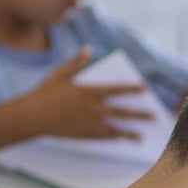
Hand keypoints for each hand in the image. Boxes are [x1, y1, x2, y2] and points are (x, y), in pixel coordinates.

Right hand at [19, 47, 152, 139]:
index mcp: (88, 91)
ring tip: (142, 136)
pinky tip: (123, 138)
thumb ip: (76, 62)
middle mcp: (92, 108)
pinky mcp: (84, 134)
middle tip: (155, 116)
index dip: (132, 88)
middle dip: (140, 114)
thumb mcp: (60, 74)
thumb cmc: (44, 93)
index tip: (145, 88)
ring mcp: (89, 123)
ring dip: (130, 132)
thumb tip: (89, 48)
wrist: (32, 116)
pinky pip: (104, 137)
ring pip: (115, 128)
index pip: (116, 89)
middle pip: (121, 112)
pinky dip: (115, 137)